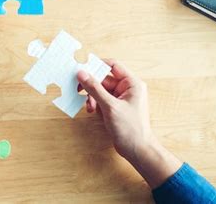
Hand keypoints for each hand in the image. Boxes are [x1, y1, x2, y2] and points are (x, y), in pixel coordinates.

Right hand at [77, 60, 181, 187]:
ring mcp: (121, 98)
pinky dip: (95, 103)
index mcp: (132, 83)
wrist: (137, 149)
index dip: (97, 65)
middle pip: (104, 78)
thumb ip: (94, 88)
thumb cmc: (130, 128)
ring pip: (100, 89)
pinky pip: (101, 99)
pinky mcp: (115, 107)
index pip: (113, 65)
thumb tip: (81, 73)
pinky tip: (93, 111)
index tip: (82, 69)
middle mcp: (127, 88)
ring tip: (90, 107)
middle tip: (78, 89)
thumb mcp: (110, 106)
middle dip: (92, 85)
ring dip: (92, 96)